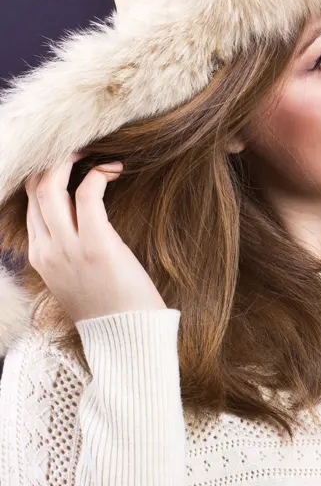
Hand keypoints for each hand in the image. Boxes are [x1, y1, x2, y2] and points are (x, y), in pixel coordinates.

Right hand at [24, 151, 166, 323]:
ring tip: (96, 154)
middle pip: (34, 190)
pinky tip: (113, 171)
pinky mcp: (97, 245)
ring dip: (71, 162)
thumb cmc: (112, 305)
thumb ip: (71, 249)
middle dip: (54, 161)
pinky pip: (87, 196)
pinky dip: (97, 176)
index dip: (47, 176)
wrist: (127, 336)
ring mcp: (68, 248)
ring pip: (51, 188)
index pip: (29, 204)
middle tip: (80, 149)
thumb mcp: (77, 276)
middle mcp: (47, 250)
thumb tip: (82, 220)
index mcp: (39, 256)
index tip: (71, 162)